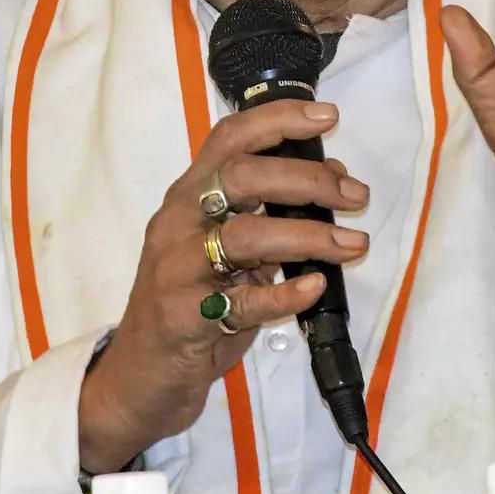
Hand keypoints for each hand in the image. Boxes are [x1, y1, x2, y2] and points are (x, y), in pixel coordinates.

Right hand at [78, 100, 369, 472]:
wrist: (140, 377)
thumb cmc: (189, 306)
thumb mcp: (224, 252)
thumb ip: (267, 215)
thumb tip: (333, 176)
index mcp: (187, 198)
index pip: (228, 139)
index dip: (277, 119)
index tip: (327, 116)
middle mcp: (177, 224)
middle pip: (239, 178)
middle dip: (306, 179)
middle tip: (355, 195)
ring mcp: (176, 270)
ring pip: (244, 237)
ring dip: (308, 236)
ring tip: (353, 244)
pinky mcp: (183, 319)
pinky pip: (240, 301)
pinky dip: (284, 293)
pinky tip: (314, 288)